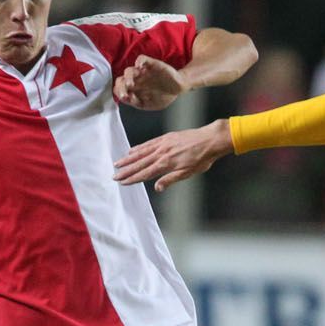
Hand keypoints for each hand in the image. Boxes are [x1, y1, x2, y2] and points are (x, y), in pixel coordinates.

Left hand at [113, 55, 187, 110]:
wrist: (178, 87)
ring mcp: (142, 72)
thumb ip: (137, 102)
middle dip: (120, 86)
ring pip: (129, 70)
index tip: (124, 97)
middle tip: (125, 93)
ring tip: (130, 84)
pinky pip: (141, 59)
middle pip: (121, 80)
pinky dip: (139, 61)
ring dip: (128, 77)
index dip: (119, 93)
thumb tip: (127, 99)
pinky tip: (139, 66)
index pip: (119, 89)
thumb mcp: (149, 104)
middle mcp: (135, 80)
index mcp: (133, 90)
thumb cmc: (163, 96)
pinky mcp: (151, 64)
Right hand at [113, 119, 232, 190]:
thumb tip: (157, 187)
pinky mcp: (165, 138)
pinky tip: (132, 150)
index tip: (123, 182)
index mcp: (166, 164)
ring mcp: (162, 144)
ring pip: (141, 153)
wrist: (210, 139)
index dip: (133, 178)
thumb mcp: (188, 173)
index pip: (145, 173)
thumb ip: (170, 180)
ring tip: (118, 163)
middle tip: (115, 175)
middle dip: (126, 170)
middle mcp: (161, 153)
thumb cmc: (201, 158)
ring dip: (128, 159)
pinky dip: (139, 147)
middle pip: (140, 163)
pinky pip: (149, 143)